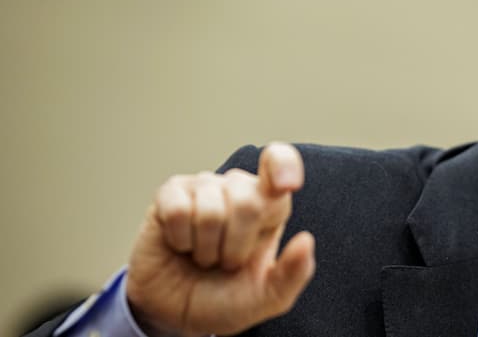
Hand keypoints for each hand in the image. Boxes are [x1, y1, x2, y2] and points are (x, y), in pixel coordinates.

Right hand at [125, 143, 315, 335]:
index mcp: (270, 203)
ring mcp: (203, 187)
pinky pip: (178, 211)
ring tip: (204, 256)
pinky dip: (180, 240)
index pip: (282, 163)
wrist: (178, 316)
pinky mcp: (170, 194)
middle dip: (235, 247)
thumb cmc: (225, 299)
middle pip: (248, 202)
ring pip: (210, 211)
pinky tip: (181, 246)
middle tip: (226, 261)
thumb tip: (306, 240)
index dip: (284, 166)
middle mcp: (238, 188)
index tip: (285, 185)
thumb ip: (293, 274)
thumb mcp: (267, 297)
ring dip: (206, 249)